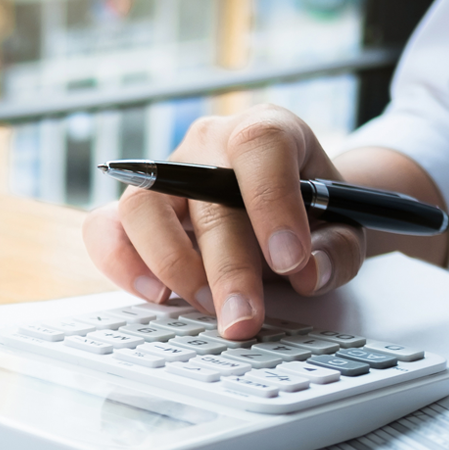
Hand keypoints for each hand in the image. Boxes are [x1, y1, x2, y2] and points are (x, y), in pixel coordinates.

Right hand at [82, 105, 364, 338]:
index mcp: (268, 131)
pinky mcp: (135, 212)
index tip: (290, 260)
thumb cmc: (312, 215)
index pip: (260, 145)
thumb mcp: (344, 228)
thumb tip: (307, 274)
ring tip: (208, 306)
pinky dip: (121, 263)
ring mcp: (163, 176)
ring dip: (173, 265)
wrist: (285, 212)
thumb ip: (335, 251)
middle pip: (204, 195)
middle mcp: (207, 145)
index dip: (271, 201)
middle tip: (245, 318)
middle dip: (227, 267)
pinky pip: (104, 228)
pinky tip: (157, 295)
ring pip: (142, 207)